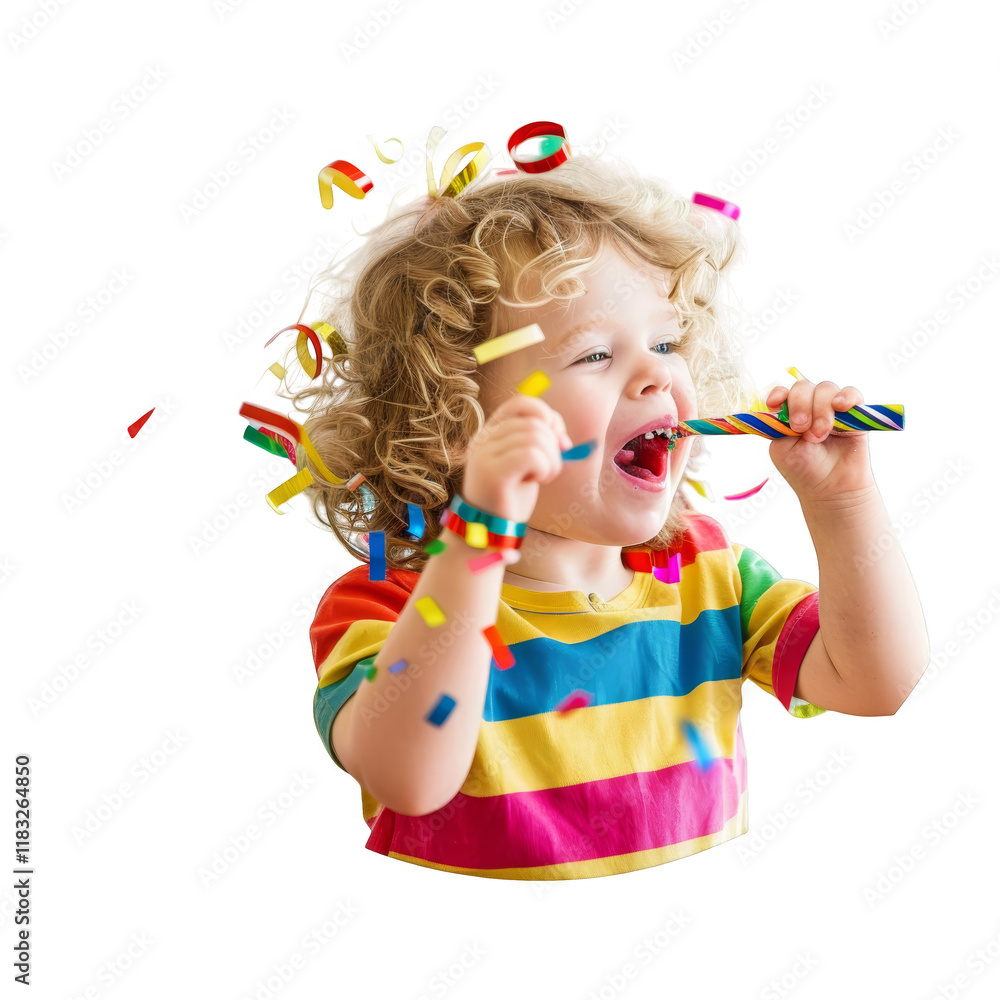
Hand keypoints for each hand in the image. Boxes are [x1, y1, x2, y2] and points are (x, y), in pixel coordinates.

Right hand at [461, 394, 573, 522]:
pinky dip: (544, 467)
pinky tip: (538, 481)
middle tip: (549, 470)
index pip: (522, 404)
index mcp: (489, 433)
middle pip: (535, 423)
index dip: (547, 416)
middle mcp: (483, 439)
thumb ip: (539, 442)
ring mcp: (484, 455)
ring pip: (536, 438)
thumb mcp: (526, 464)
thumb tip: (561, 434)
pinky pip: (531, 454)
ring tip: (542, 477)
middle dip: (554, 446)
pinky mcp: (492, 473)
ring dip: (551, 460)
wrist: (488, 533)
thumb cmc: (510, 498)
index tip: (559, 442)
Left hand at [764, 379, 875, 503]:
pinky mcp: (854, 414)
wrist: (832, 489)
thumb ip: (781, 425)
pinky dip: (846, 397)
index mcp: (788, 415)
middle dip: (800, 404)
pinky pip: (851, 394)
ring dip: (821, 409)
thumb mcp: (782, 449)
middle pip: (803, 387)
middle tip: (801, 428)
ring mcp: (831, 409)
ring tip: (820, 434)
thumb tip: (788, 406)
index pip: (782, 393)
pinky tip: (841, 406)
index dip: (779, 394)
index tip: (775, 404)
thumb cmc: (805, 471)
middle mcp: (809, 407)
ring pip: (825, 389)